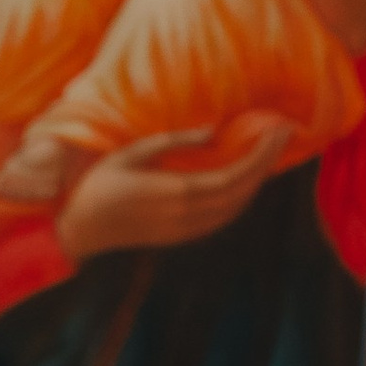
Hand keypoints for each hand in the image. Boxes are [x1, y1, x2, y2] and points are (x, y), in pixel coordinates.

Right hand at [57, 123, 292, 259]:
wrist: (81, 228)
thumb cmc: (101, 182)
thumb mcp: (135, 151)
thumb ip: (177, 142)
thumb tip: (215, 131)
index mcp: (177, 193)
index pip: (235, 176)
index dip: (262, 155)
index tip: (280, 130)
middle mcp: (186, 216)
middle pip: (242, 193)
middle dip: (267, 163)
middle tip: (285, 133)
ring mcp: (184, 230)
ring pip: (235, 208)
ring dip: (257, 181)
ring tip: (269, 151)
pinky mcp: (180, 235)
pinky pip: (222, 217)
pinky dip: (240, 196)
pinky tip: (245, 178)